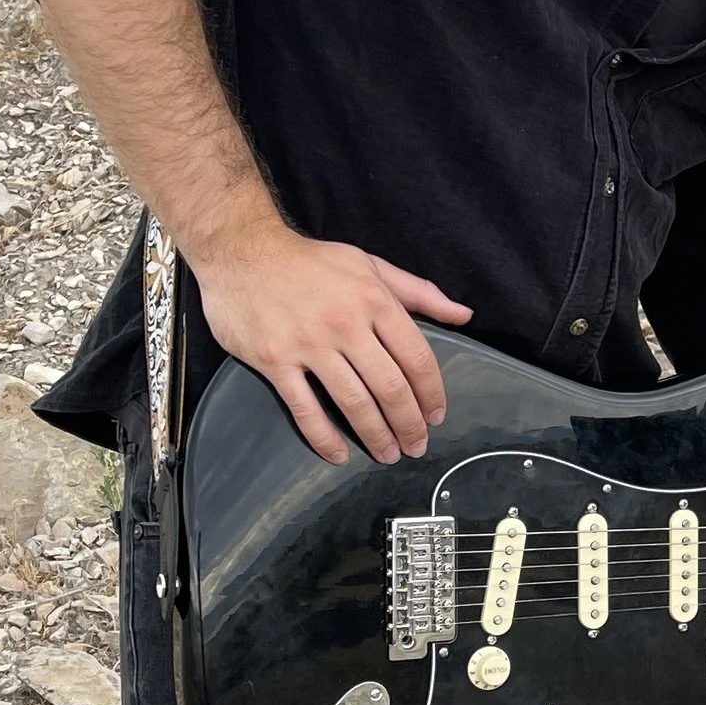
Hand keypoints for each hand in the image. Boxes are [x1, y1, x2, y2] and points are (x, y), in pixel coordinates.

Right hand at [191, 213, 472, 464]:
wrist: (242, 250)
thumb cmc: (309, 261)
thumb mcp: (369, 265)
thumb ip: (418, 292)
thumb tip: (463, 314)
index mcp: (374, 300)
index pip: (416, 357)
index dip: (431, 393)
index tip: (436, 415)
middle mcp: (346, 324)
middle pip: (390, 386)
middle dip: (409, 424)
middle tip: (416, 446)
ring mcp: (308, 344)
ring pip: (353, 402)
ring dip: (375, 435)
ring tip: (387, 454)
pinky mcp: (274, 360)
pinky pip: (305, 409)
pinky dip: (324, 438)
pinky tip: (339, 454)